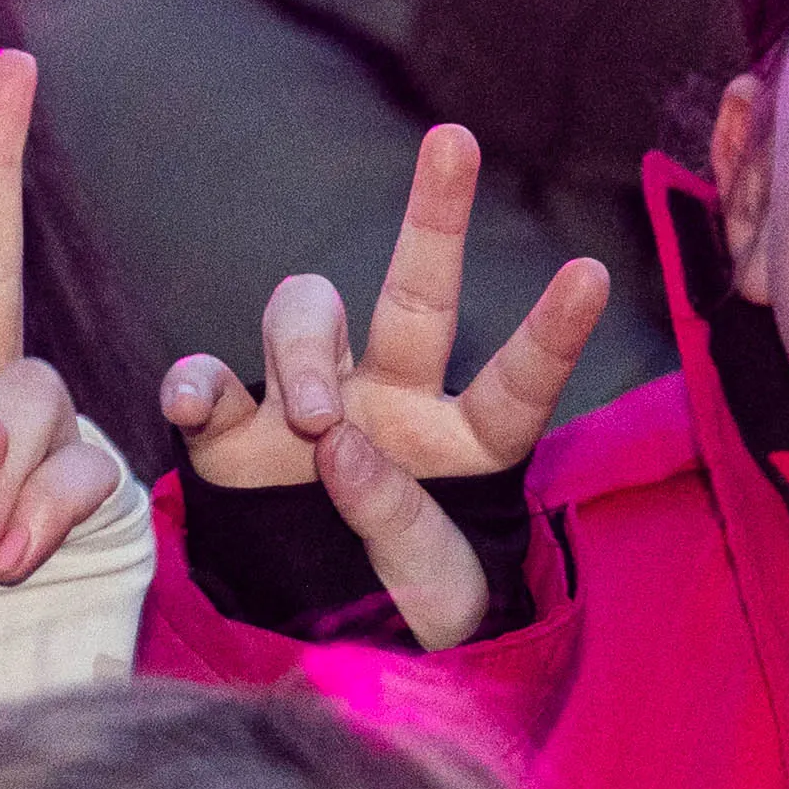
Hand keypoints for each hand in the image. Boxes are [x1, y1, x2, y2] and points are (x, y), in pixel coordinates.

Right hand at [155, 124, 605, 650]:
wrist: (302, 647)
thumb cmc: (396, 618)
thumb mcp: (430, 598)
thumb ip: (398, 524)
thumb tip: (341, 446)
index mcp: (464, 446)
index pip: (515, 384)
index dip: (552, 333)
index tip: (591, 271)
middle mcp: (393, 402)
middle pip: (417, 296)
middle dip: (436, 216)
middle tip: (455, 141)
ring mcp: (308, 406)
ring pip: (307, 315)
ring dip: (307, 348)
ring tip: (316, 418)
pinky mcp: (231, 433)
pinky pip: (208, 381)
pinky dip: (197, 381)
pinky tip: (197, 400)